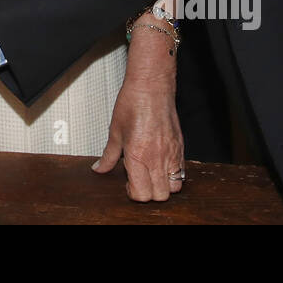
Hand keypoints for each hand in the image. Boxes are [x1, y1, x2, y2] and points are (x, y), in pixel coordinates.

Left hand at [93, 15, 183, 201]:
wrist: (151, 86)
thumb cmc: (132, 102)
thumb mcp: (115, 131)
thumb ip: (109, 155)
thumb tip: (100, 168)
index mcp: (138, 155)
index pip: (141, 193)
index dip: (132, 193)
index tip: (127, 185)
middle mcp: (157, 157)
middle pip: (159, 196)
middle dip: (148, 193)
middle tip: (138, 180)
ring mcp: (172, 153)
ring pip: (174, 188)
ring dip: (162, 186)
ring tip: (151, 174)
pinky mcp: (180, 147)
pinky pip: (181, 172)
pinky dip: (172, 175)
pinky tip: (161, 165)